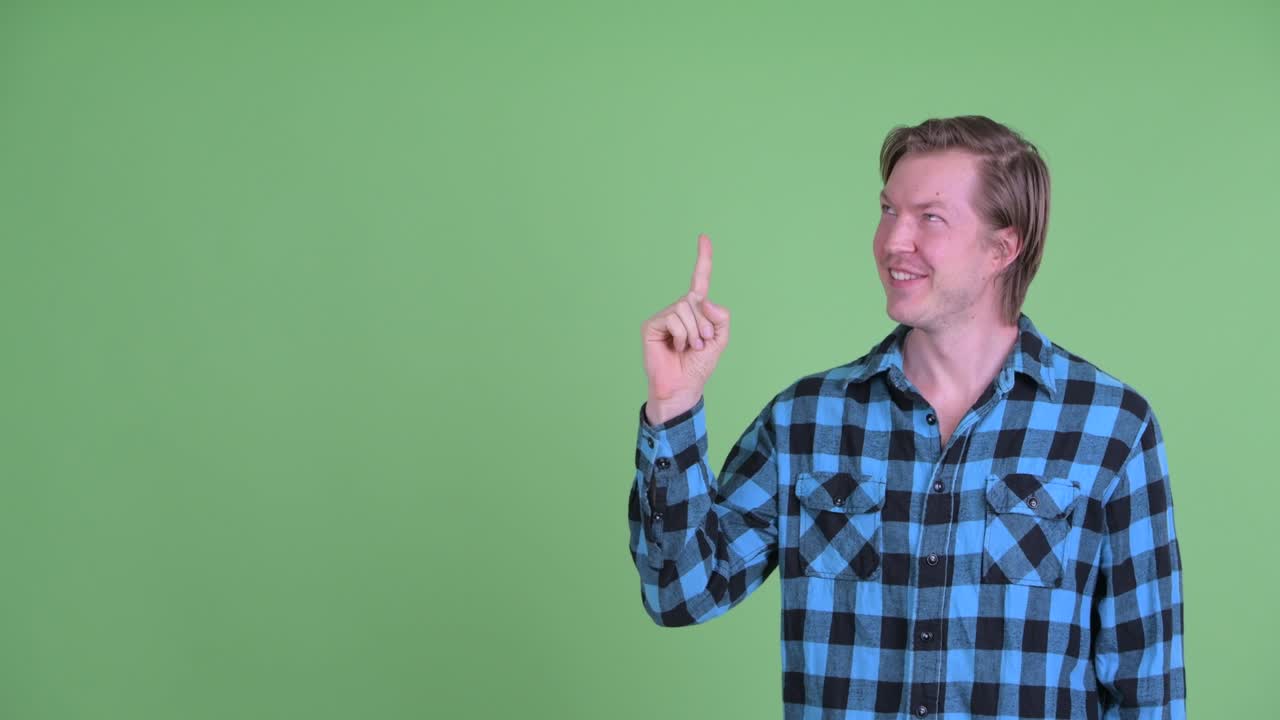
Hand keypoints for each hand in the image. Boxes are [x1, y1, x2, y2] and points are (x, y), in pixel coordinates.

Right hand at [641, 233, 730, 423]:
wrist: (682, 387)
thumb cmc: (698, 366)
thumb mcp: (719, 341)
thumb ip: (720, 318)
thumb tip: (702, 299)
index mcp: (696, 310)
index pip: (699, 280)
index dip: (703, 259)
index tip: (704, 237)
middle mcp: (679, 309)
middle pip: (697, 301)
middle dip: (704, 325)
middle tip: (700, 345)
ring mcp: (664, 316)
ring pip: (685, 309)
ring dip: (693, 333)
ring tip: (688, 349)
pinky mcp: (651, 325)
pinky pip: (673, 319)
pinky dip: (680, 336)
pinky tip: (674, 348)